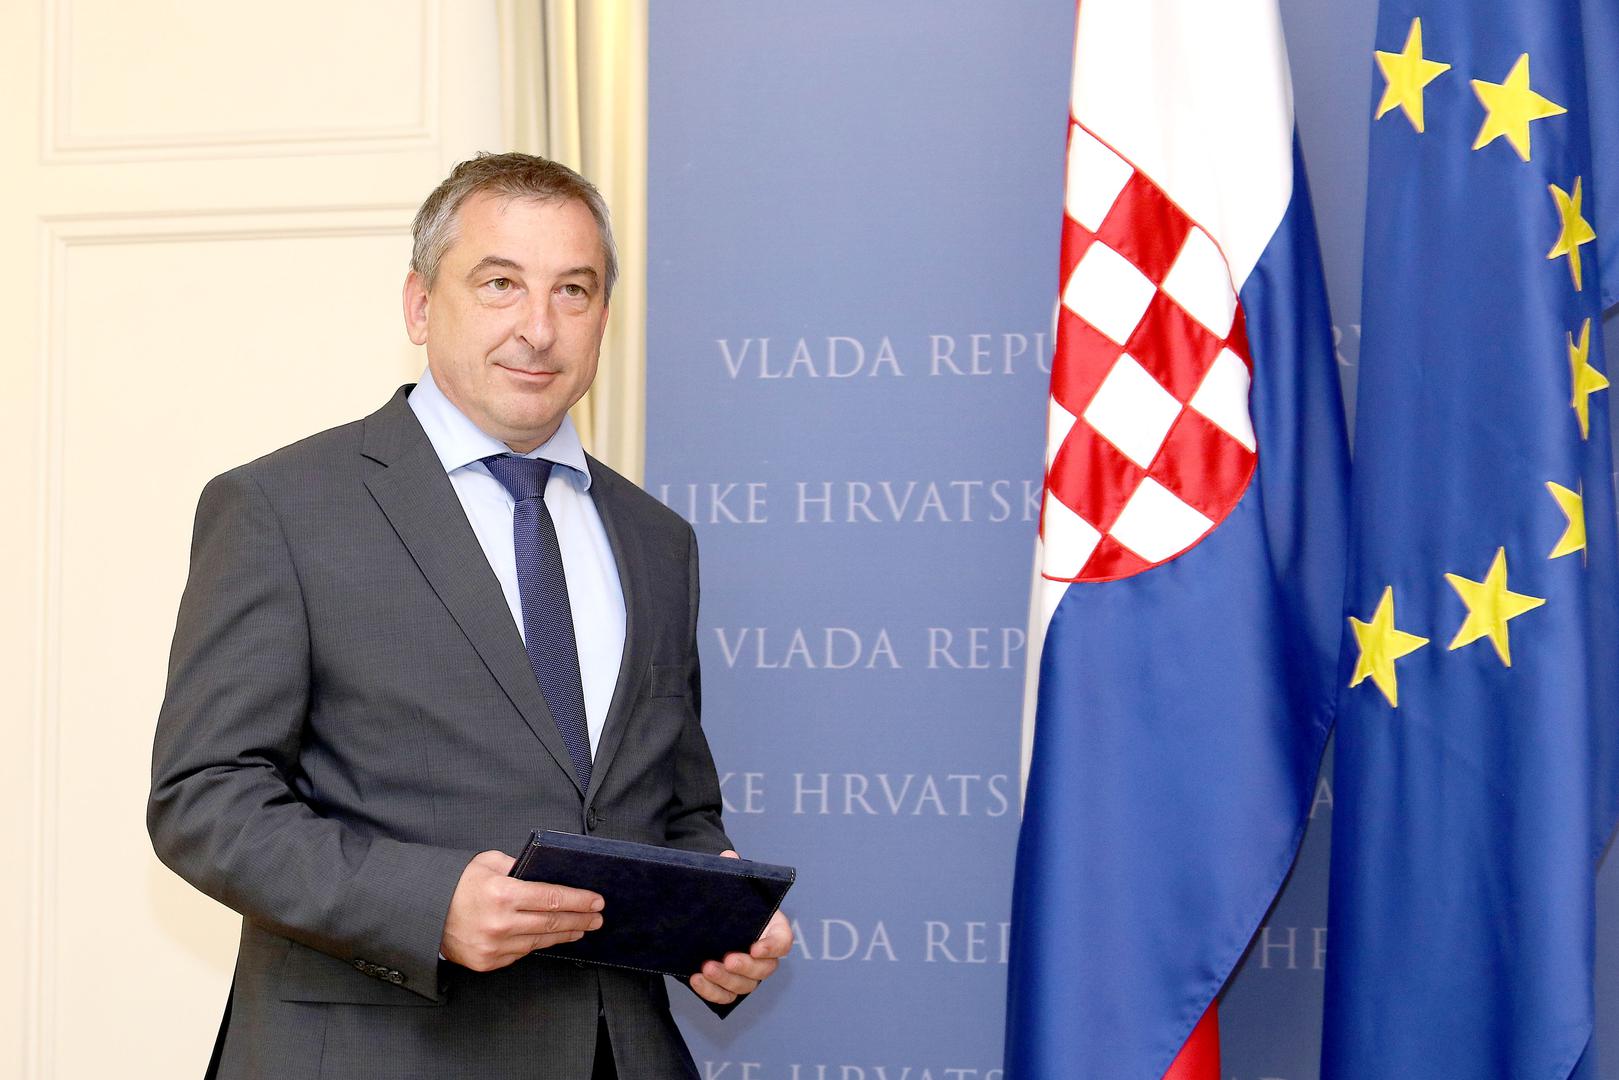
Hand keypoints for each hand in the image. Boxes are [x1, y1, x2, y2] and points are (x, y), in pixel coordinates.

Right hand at [440, 850, 603, 971]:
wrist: (424, 914)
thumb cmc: (457, 885)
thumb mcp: (487, 863)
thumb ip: (519, 865)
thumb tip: (546, 872)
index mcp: (502, 893)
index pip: (552, 898)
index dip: (578, 900)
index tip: (596, 901)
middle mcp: (501, 923)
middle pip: (552, 922)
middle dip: (580, 919)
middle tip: (597, 918)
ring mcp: (495, 946)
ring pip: (540, 941)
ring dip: (564, 934)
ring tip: (581, 928)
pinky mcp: (489, 962)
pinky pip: (522, 952)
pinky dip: (538, 943)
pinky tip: (550, 937)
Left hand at [688, 850, 793, 1004]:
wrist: (707, 915)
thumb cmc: (727, 899)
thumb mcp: (729, 883)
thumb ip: (732, 871)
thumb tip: (729, 858)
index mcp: (770, 928)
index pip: (783, 941)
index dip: (773, 946)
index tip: (756, 946)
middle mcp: (762, 953)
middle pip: (765, 968)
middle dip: (746, 966)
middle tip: (727, 958)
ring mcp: (746, 973)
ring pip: (745, 986)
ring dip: (726, 980)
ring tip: (706, 967)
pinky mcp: (727, 985)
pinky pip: (725, 997)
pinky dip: (712, 992)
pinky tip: (695, 979)